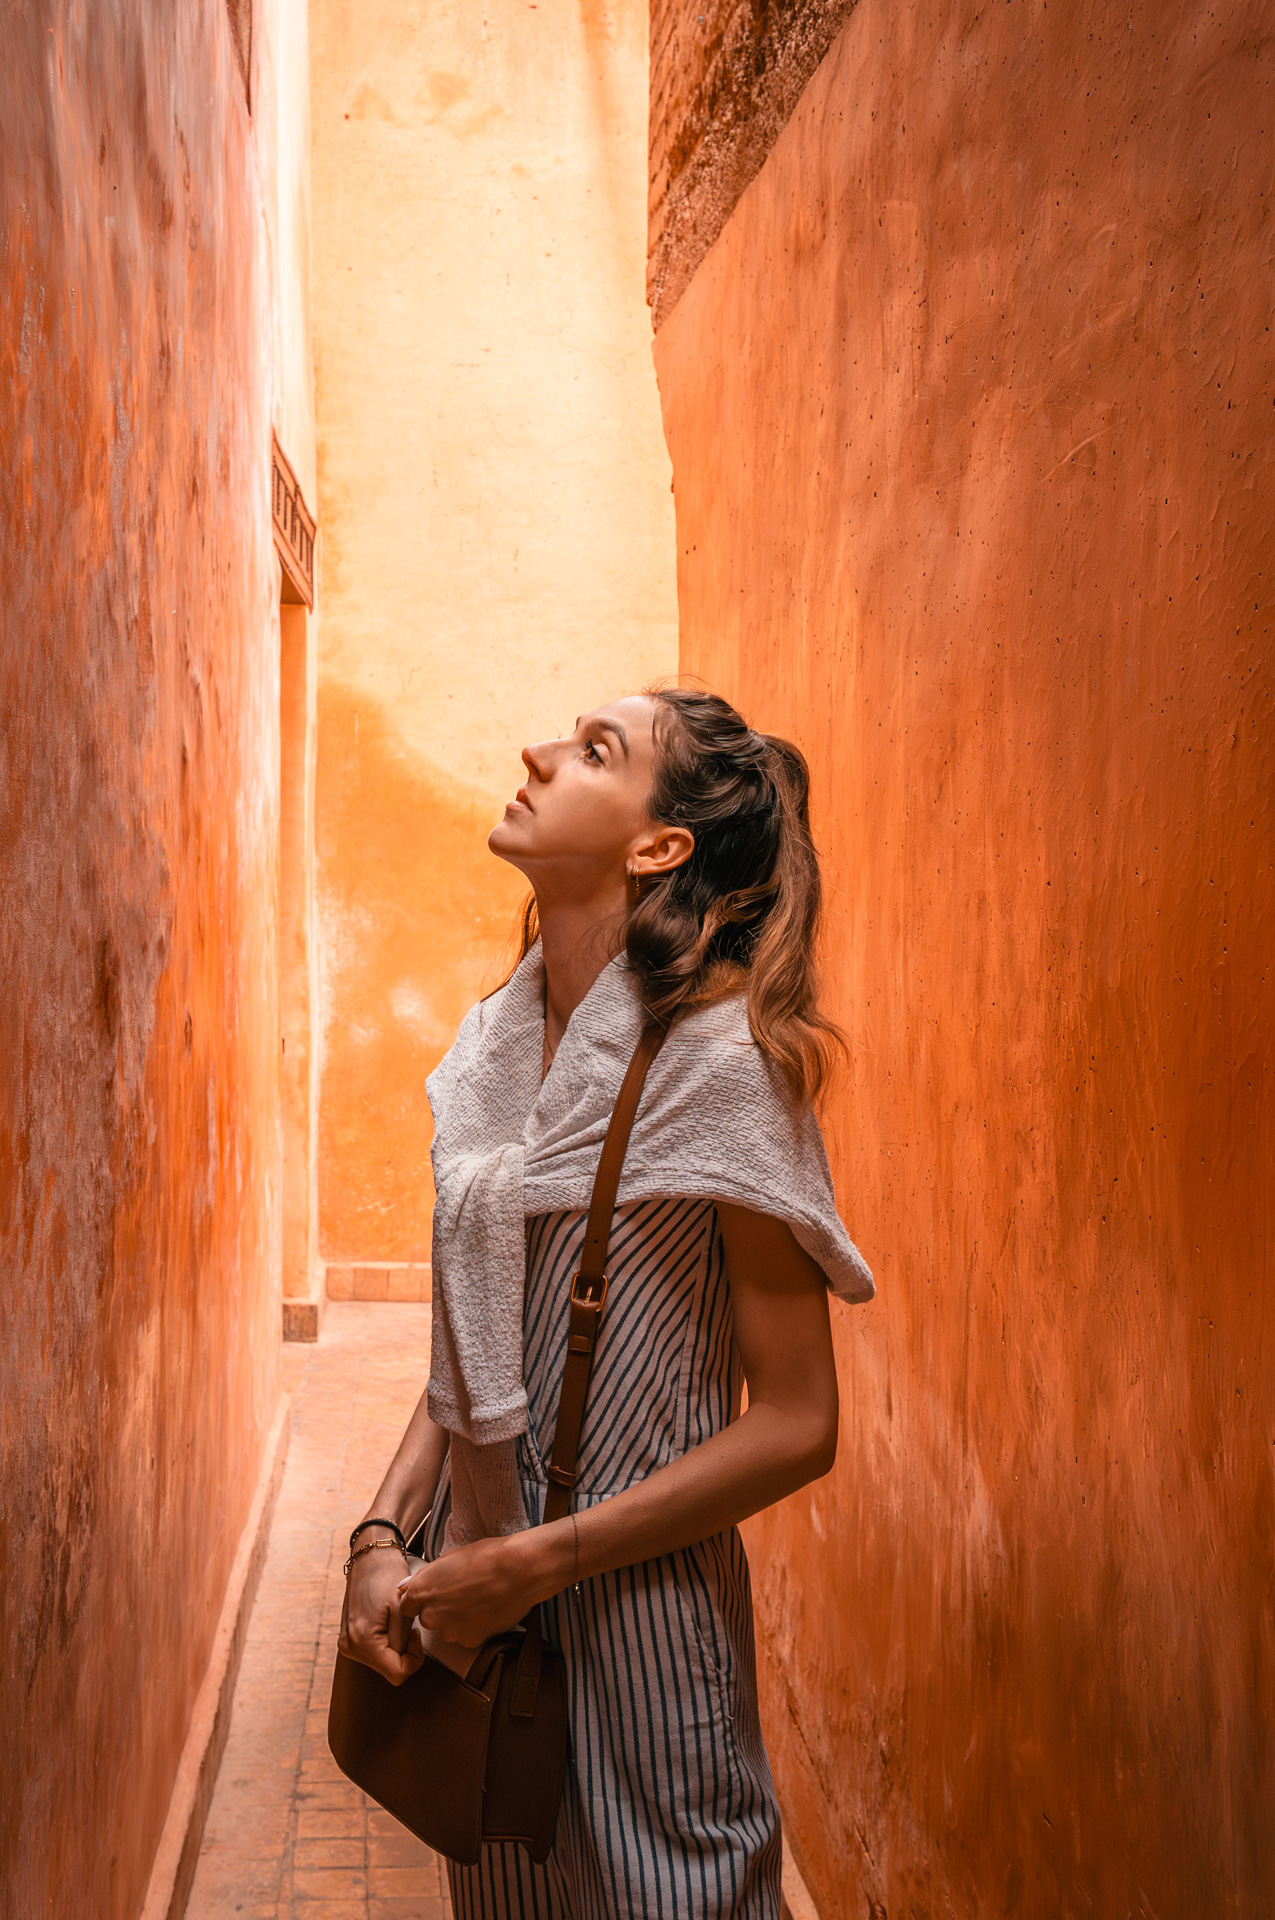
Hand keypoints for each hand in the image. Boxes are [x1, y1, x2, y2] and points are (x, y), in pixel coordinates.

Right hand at [338, 1542, 424, 1686]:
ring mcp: (347, 1643)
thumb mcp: (402, 1607)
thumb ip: (403, 1640)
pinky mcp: (348, 1637)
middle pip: (388, 1668)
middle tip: (408, 1624)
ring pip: (382, 1661)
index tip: (416, 1634)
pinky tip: (387, 1621)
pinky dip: (385, 1641)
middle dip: (404, 1651)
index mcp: (363, 1640)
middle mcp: (350, 1646)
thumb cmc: (387, 1574)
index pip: (397, 1674)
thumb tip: (403, 1660)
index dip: (414, 1659)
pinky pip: (374, 1651)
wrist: (369, 1555)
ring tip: (397, 1619)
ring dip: (395, 1645)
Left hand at [397, 1528, 569, 1648]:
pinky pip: (466, 1636)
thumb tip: (404, 1588)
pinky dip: (474, 1627)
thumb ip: (426, 1577)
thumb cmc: (486, 1556)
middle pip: (428, 1618)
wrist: (518, 1570)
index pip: (407, 1606)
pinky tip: (488, 1611)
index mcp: (420, 1590)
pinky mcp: (470, 1641)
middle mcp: (430, 1614)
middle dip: (440, 1609)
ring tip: (479, 1600)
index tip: (434, 1596)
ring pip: (448, 1629)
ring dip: (457, 1620)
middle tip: (462, 1593)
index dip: (421, 1600)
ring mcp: (449, 1631)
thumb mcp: (450, 1558)